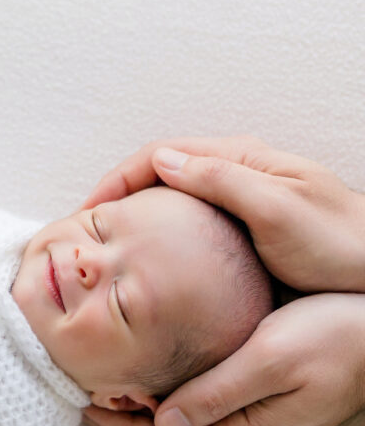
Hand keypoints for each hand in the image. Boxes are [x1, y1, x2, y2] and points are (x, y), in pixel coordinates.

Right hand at [81, 136, 364, 292]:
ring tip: (107, 252)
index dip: (115, 181)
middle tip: (86, 235)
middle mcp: (236, 178)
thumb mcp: (281, 211)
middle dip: (116, 200)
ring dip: (134, 221)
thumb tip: (162, 161)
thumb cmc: (344, 247)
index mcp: (241, 161)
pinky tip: (148, 269)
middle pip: (158, 177)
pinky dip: (157, 242)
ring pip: (170, 205)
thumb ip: (223, 180)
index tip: (86, 214)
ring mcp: (238, 207)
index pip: (158, 155)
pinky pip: (187, 232)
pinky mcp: (242, 238)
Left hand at [82, 293, 364, 425]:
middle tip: (85, 390)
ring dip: (146, 409)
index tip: (82, 404)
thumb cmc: (336, 337)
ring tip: (110, 380)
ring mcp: (260, 423)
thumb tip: (162, 423)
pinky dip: (171, 395)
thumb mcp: (272, 359)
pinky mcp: (267, 401)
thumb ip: (217, 393)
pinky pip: (205, 408)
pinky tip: (156, 368)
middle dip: (125, 421)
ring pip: (186, 425)